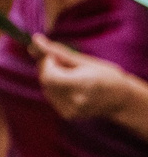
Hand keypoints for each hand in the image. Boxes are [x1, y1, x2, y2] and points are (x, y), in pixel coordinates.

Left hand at [32, 35, 147, 129]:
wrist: (121, 100)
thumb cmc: (107, 75)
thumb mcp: (86, 61)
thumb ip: (58, 52)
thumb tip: (36, 40)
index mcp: (83, 85)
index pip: (49, 76)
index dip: (46, 63)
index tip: (53, 55)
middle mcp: (76, 100)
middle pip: (46, 82)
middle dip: (47, 69)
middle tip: (59, 61)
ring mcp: (72, 111)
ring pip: (47, 89)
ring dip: (51, 78)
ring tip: (69, 74)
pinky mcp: (68, 115)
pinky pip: (52, 97)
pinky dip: (55, 88)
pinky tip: (69, 85)